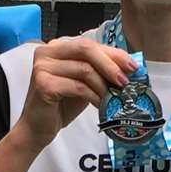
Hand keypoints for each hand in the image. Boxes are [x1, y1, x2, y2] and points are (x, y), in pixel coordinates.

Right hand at [16, 38, 136, 151]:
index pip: (89, 44)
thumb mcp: (84, 82)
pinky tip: (100, 105)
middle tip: (125, 81)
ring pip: (84, 69)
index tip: (132, 66)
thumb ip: (99, 70)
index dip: (113, 54)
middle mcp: (47, 52)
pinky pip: (77, 86)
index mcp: (57, 47)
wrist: (38, 127)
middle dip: (110, 65)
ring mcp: (43, 67)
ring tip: (113, 97)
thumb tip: (128, 67)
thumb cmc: (61, 104)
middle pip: (86, 49)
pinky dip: (93, 96)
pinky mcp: (43, 84)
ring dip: (103, 85)